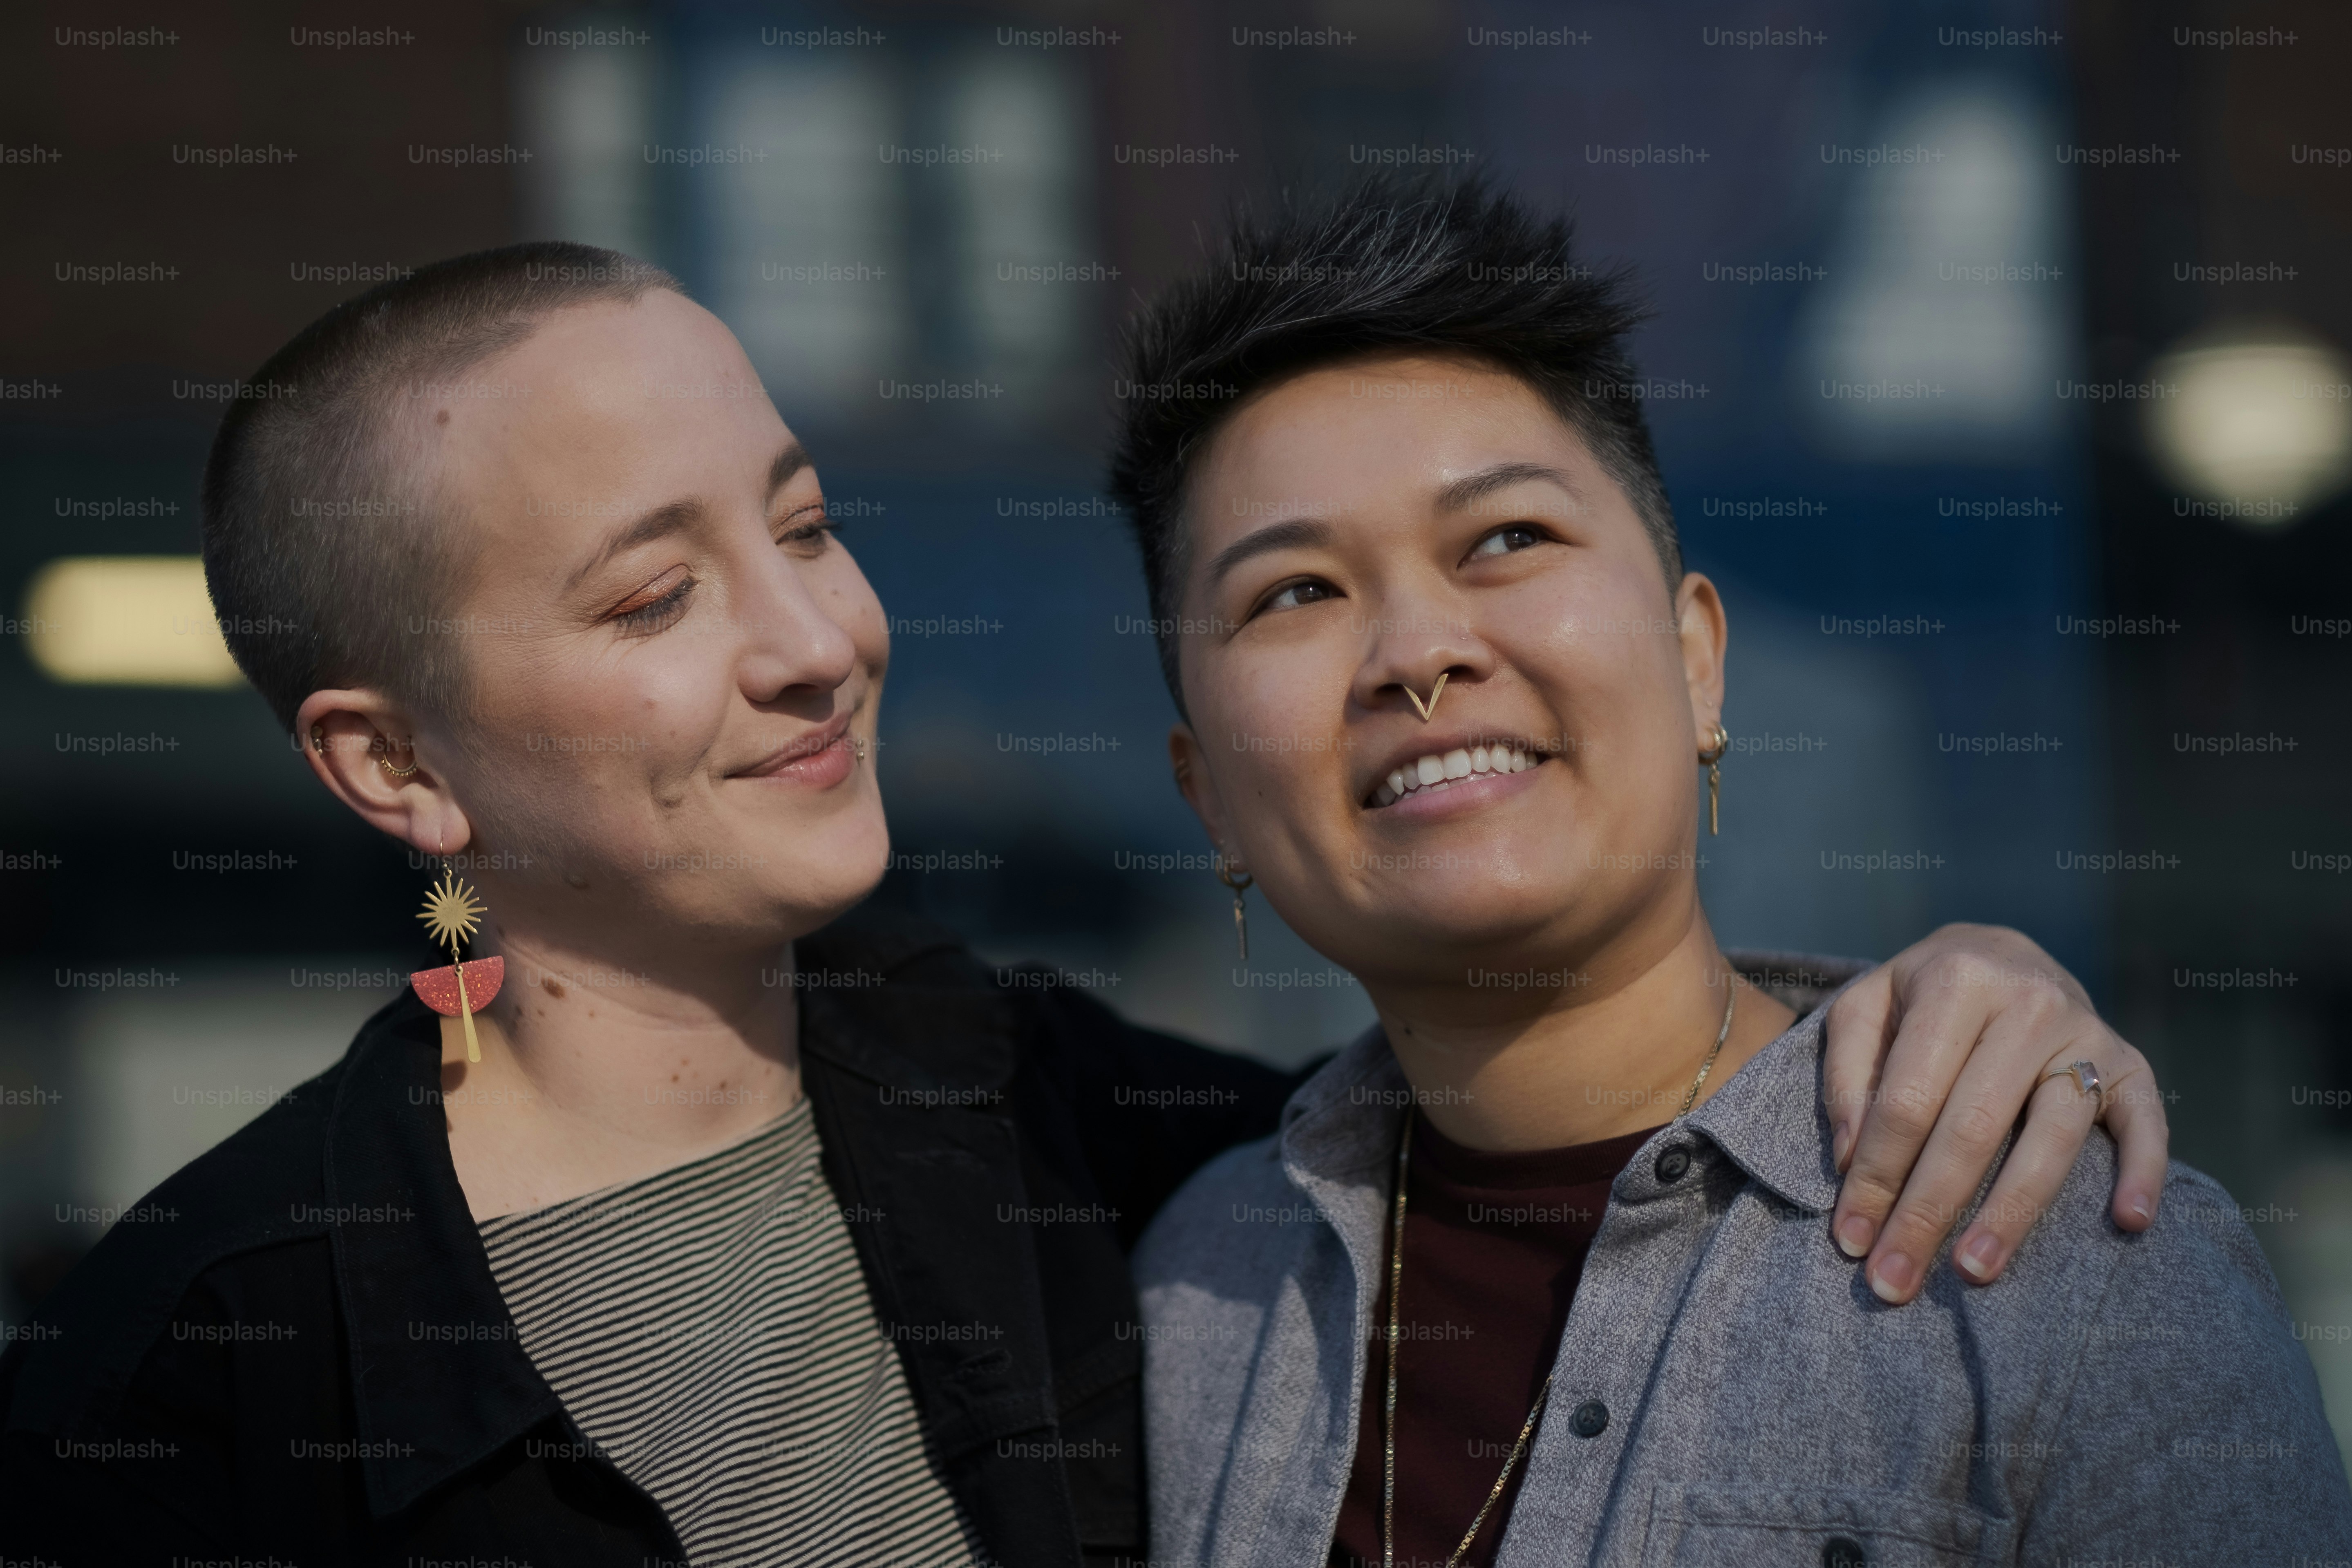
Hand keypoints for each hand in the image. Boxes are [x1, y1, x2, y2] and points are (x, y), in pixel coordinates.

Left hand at [1822, 923, 2165, 1304]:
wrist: (1999, 951)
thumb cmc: (1918, 995)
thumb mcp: (1864, 1008)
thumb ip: (1846, 1076)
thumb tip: (1852, 1160)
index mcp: (1956, 981)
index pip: (1907, 1100)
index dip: (1875, 1176)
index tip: (1850, 1241)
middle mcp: (2028, 1004)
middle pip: (1973, 1128)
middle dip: (1928, 1213)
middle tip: (1895, 1283)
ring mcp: (2087, 1033)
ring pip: (2052, 1138)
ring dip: (2013, 1212)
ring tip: (1975, 1271)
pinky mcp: (2134, 1064)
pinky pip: (2146, 1123)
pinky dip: (2142, 1172)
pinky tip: (2128, 1224)